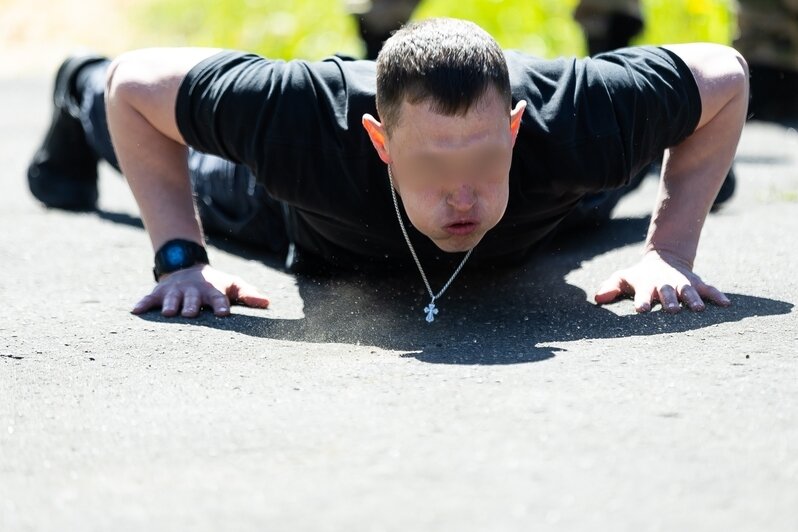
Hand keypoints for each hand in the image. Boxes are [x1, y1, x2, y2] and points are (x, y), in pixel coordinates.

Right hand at [132, 264, 269, 317]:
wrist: (188, 268)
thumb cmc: (215, 283)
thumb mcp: (232, 285)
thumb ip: (248, 294)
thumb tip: (267, 302)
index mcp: (212, 291)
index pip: (219, 299)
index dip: (221, 305)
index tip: (223, 313)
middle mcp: (193, 291)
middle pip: (193, 299)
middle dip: (191, 305)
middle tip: (189, 314)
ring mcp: (175, 291)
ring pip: (172, 299)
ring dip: (170, 305)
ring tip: (168, 313)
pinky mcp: (160, 293)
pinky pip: (150, 298)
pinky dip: (143, 304)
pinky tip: (135, 311)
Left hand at [594, 250, 730, 312]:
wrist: (664, 259)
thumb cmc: (640, 276)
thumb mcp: (623, 278)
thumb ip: (610, 287)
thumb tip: (597, 297)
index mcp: (647, 285)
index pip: (643, 294)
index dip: (642, 301)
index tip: (641, 309)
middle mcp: (666, 284)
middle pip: (668, 292)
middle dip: (670, 301)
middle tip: (673, 310)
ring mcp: (683, 284)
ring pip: (689, 291)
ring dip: (694, 299)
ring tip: (700, 309)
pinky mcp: (697, 283)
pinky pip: (709, 289)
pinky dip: (718, 296)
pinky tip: (727, 305)